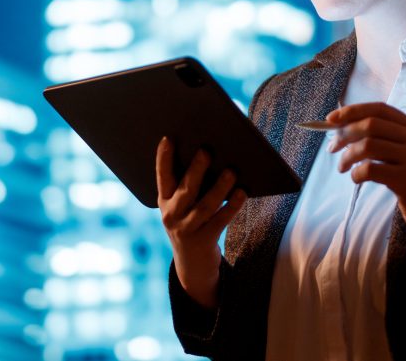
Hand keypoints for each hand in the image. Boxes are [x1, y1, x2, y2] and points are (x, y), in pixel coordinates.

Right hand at [156, 136, 246, 308]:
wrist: (192, 267)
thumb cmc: (190, 225)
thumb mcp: (181, 208)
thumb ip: (188, 187)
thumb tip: (210, 158)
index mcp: (164, 202)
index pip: (162, 177)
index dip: (163, 158)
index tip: (168, 138)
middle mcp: (171, 215)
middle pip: (185, 189)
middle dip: (196, 169)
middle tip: (207, 150)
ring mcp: (186, 230)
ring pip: (206, 205)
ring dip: (220, 187)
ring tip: (232, 171)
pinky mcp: (203, 241)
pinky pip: (220, 220)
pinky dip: (232, 206)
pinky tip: (243, 193)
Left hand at [326, 103, 405, 247]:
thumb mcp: (405, 151)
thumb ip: (382, 137)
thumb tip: (341, 128)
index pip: (379, 109)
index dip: (352, 111)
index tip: (331, 119)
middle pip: (371, 124)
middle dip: (345, 134)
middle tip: (332, 148)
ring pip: (367, 146)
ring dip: (347, 156)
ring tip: (342, 167)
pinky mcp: (405, 179)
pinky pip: (370, 169)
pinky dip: (356, 173)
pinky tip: (356, 178)